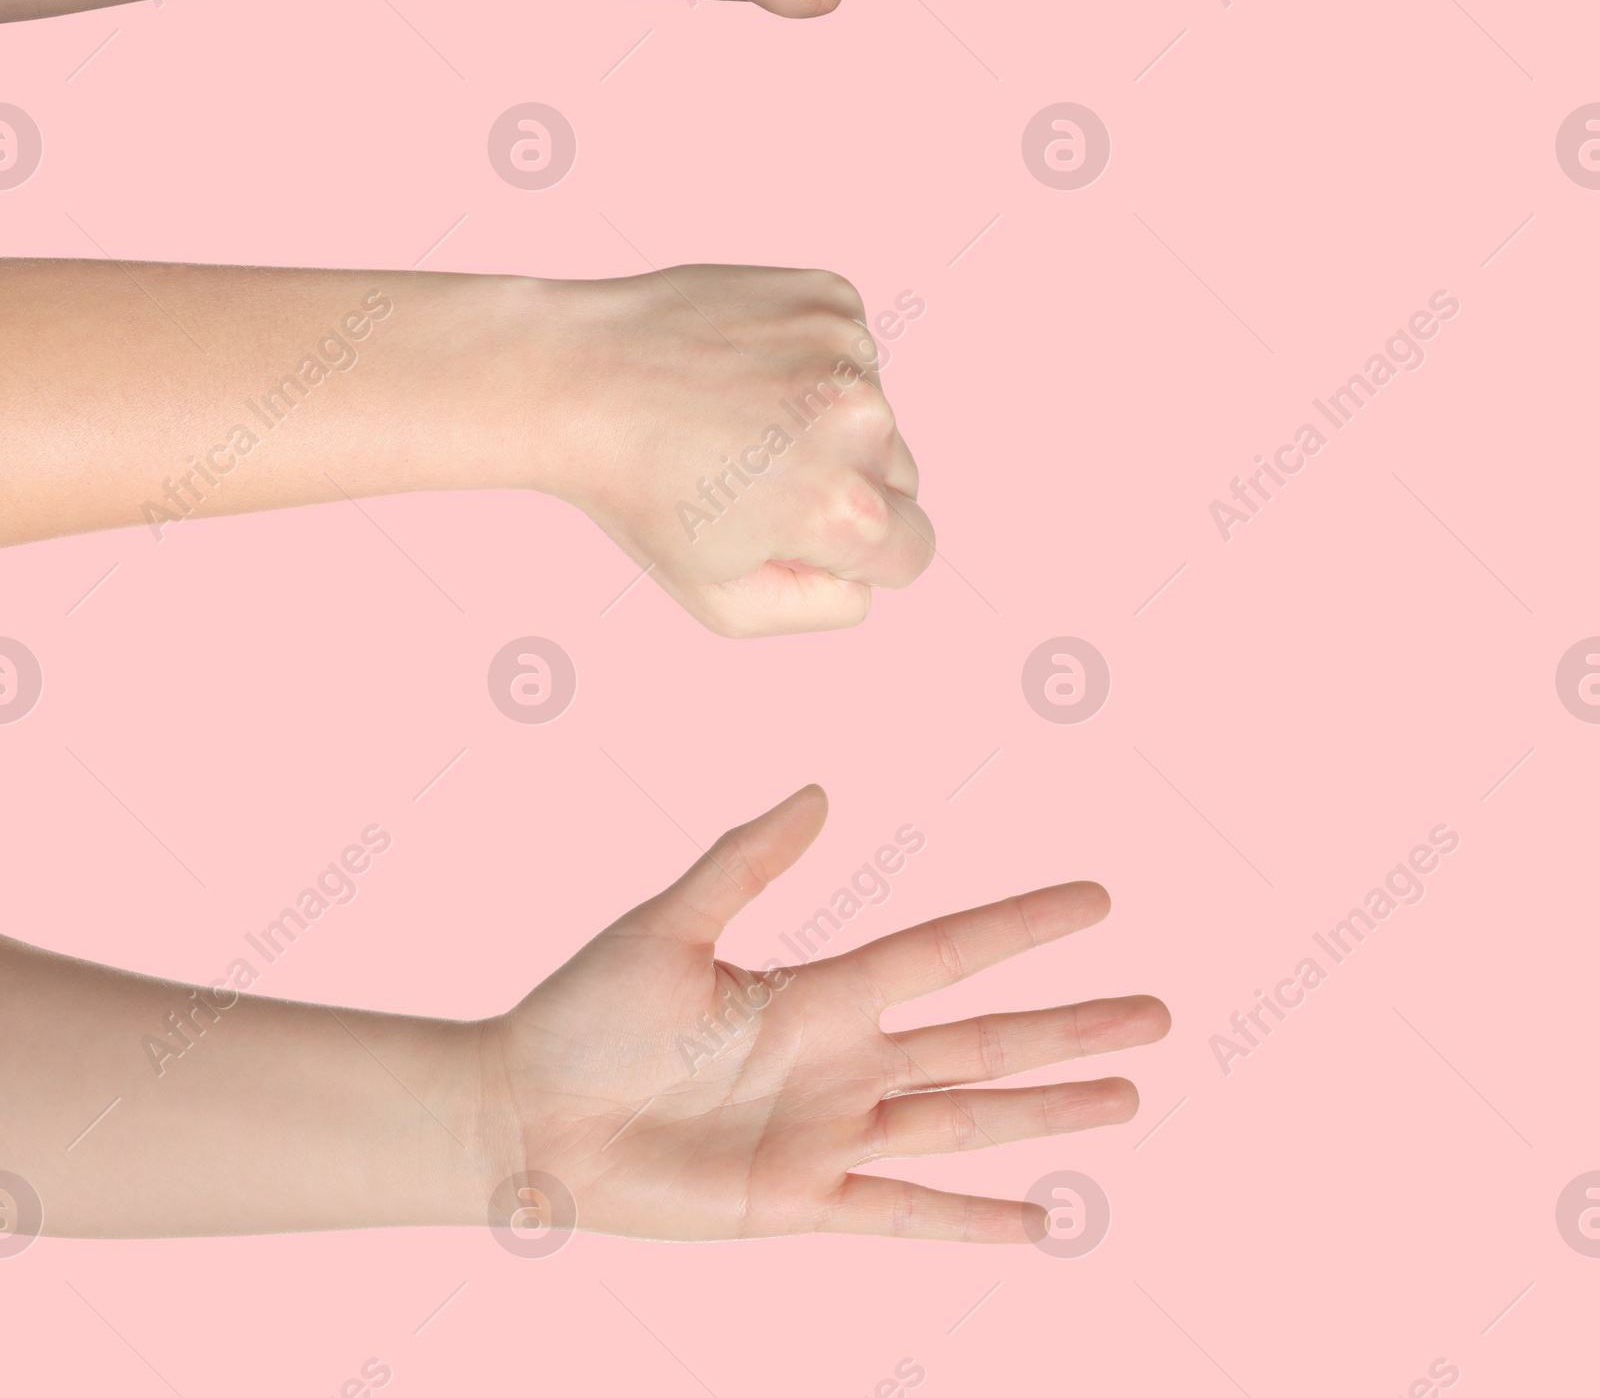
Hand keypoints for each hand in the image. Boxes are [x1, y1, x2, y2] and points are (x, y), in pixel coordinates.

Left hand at [474, 786, 1168, 1242]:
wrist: (524, 1117)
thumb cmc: (584, 1012)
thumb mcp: (666, 924)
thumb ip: (744, 860)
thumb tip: (824, 789)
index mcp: (816, 990)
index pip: (947, 953)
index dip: (1023, 927)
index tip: (1097, 899)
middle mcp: (842, 1061)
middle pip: (984, 1041)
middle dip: (1072, 1027)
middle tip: (1159, 1012)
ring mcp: (828, 1135)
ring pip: (966, 1122)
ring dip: (1049, 1114)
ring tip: (1130, 1099)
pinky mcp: (798, 1204)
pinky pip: (906, 1212)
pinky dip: (976, 1221)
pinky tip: (1043, 1219)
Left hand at [527, 264, 932, 635]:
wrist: (575, 377)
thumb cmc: (639, 497)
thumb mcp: (722, 602)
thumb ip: (821, 607)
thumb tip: (867, 575)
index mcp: (845, 508)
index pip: (912, 552)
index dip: (854, 555)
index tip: (791, 530)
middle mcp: (864, 421)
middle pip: (898, 478)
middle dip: (843, 483)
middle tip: (748, 472)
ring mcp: (848, 349)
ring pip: (874, 410)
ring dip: (825, 419)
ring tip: (734, 415)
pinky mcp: (829, 297)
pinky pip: (850, 350)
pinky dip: (809, 361)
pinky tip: (741, 368)